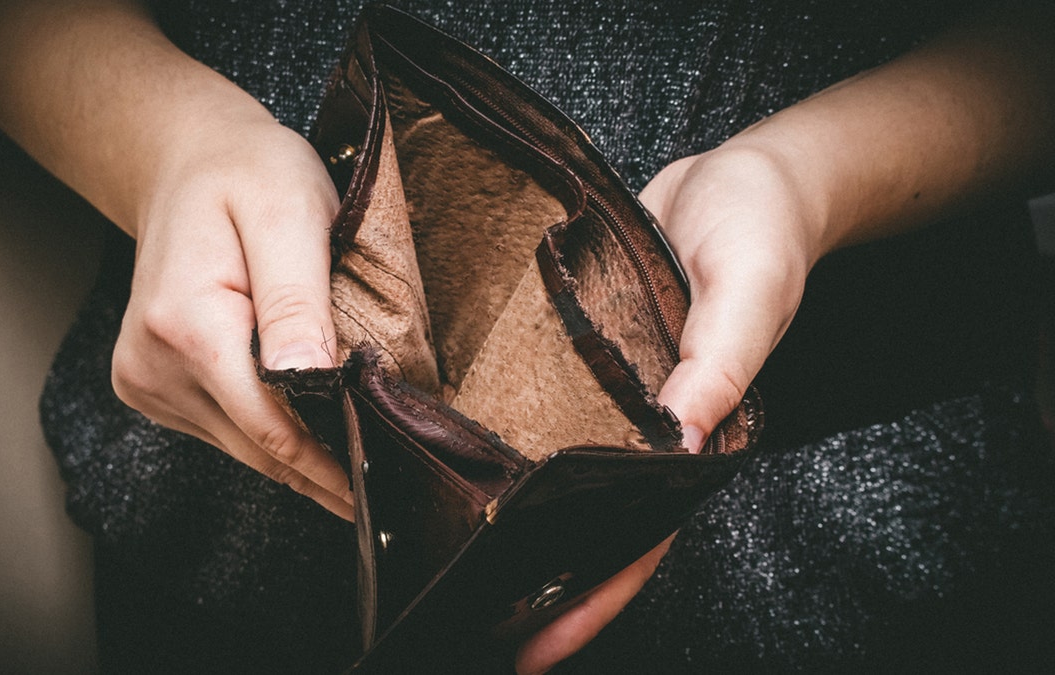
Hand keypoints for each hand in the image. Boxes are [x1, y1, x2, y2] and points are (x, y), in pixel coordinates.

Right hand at [110, 102, 354, 519]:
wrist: (186, 159)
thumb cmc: (247, 173)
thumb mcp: (288, 213)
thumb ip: (295, 297)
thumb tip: (310, 376)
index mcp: (186, 326)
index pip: (268, 423)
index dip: (326, 461)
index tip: (373, 489)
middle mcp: (153, 363)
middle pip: (254, 444)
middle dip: (319, 466)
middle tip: (381, 485)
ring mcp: (146, 378)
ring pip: (239, 444)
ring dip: (296, 453)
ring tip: (353, 459)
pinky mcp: (151, 383)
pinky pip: (222, 427)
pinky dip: (266, 429)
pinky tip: (307, 424)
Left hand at [515, 144, 819, 672]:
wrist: (743, 172)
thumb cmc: (762, 228)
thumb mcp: (750, 290)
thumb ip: (719, 362)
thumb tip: (680, 439)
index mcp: (696, 429)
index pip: (644, 532)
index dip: (595, 594)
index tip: (538, 645)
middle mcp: (648, 422)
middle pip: (593, 520)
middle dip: (542, 578)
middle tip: (476, 624)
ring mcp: (611, 390)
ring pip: (564, 475)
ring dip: (522, 520)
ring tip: (457, 562)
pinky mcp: (584, 350)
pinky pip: (545, 409)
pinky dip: (513, 440)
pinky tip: (465, 456)